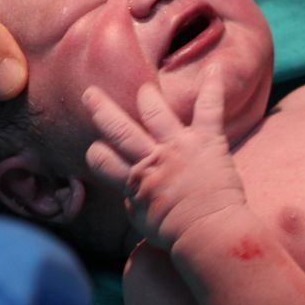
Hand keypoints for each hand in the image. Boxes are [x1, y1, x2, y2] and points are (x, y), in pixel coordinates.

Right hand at [82, 68, 245, 250]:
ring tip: (143, 89)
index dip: (97, 153)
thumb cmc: (177, 235)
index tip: (97, 148)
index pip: (101, 159)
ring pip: (155, 112)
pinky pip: (208, 109)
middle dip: (102, 110)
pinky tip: (213, 68)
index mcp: (133, 182)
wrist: (209, 233)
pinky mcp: (207, 141)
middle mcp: (151, 159)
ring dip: (146, 97)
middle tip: (90, 94)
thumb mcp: (143, 221)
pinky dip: (212, 87)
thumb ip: (135, 201)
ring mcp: (179, 147)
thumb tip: (131, 193)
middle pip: (118, 129)